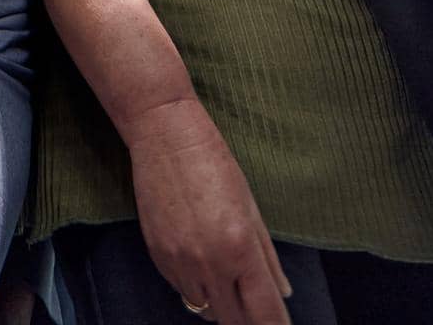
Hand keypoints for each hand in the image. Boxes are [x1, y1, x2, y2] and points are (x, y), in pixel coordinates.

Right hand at [127, 98, 290, 324]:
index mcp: (240, 248)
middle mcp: (210, 263)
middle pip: (234, 321)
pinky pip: (181, 290)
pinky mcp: (157, 256)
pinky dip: (195, 287)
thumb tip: (283, 293)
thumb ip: (267, 256)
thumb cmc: (213, 162)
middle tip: (255, 306)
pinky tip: (201, 263)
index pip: (266, 314)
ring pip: (205, 310)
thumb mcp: (250, 206)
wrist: (164, 135)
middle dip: (249, 319)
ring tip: (227, 281)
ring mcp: (180, 263)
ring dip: (221, 304)